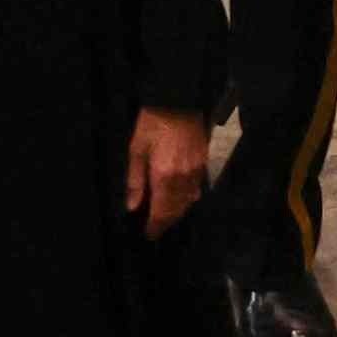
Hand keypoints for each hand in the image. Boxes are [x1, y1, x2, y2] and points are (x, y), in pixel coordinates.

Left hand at [122, 108, 216, 230]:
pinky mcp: (203, 163)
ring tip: (166, 219)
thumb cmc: (152, 124)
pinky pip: (197, 189)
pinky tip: (182, 201)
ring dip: (177, 213)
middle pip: (176, 210)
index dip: (156, 225)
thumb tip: (132, 206)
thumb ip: (135, 180)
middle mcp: (183, 179)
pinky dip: (188, 199)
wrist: (179, 102)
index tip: (149, 235)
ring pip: (188, 202)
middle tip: (156, 230)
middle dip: (166, 222)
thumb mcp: (137, 149)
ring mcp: (196, 172)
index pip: (161, 211)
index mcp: (164, 177)